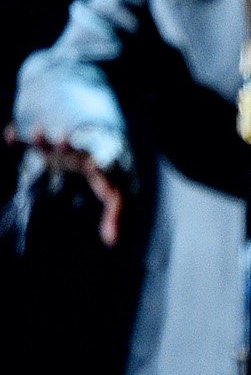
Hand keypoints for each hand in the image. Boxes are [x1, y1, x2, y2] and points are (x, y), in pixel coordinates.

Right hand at [5, 123, 126, 245]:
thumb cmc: (109, 181)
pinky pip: (29, 146)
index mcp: (98, 168)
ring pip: (50, 145)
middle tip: (62, 138)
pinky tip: (8, 133)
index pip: (99, 166)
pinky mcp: (44, 153)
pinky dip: (18, 142)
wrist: (100, 156)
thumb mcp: (115, 198)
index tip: (93, 166)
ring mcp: (60, 154)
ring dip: (43, 140)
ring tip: (36, 132)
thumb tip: (111, 242)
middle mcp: (79, 158)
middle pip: (73, 150)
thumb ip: (113, 217)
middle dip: (67, 146)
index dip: (97, 166)